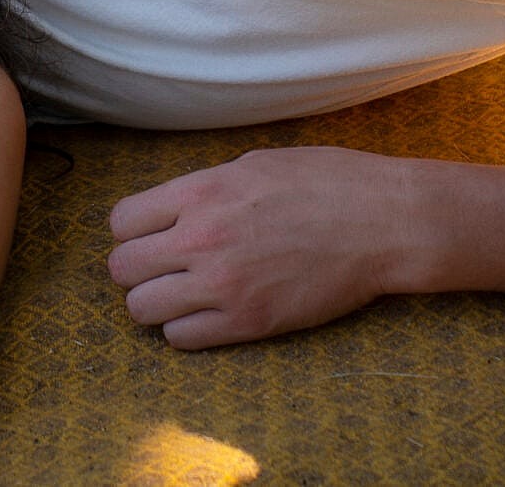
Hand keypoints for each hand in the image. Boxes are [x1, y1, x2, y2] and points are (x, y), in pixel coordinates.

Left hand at [106, 147, 419, 347]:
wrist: (384, 222)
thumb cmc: (326, 183)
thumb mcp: (252, 164)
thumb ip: (204, 189)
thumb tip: (172, 208)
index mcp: (200, 192)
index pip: (121, 221)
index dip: (132, 230)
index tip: (150, 234)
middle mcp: (200, 239)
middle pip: (122, 268)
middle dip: (137, 268)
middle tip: (163, 268)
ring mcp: (223, 286)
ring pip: (141, 309)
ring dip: (156, 302)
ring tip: (183, 295)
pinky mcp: (249, 323)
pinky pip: (181, 339)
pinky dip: (186, 330)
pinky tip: (208, 315)